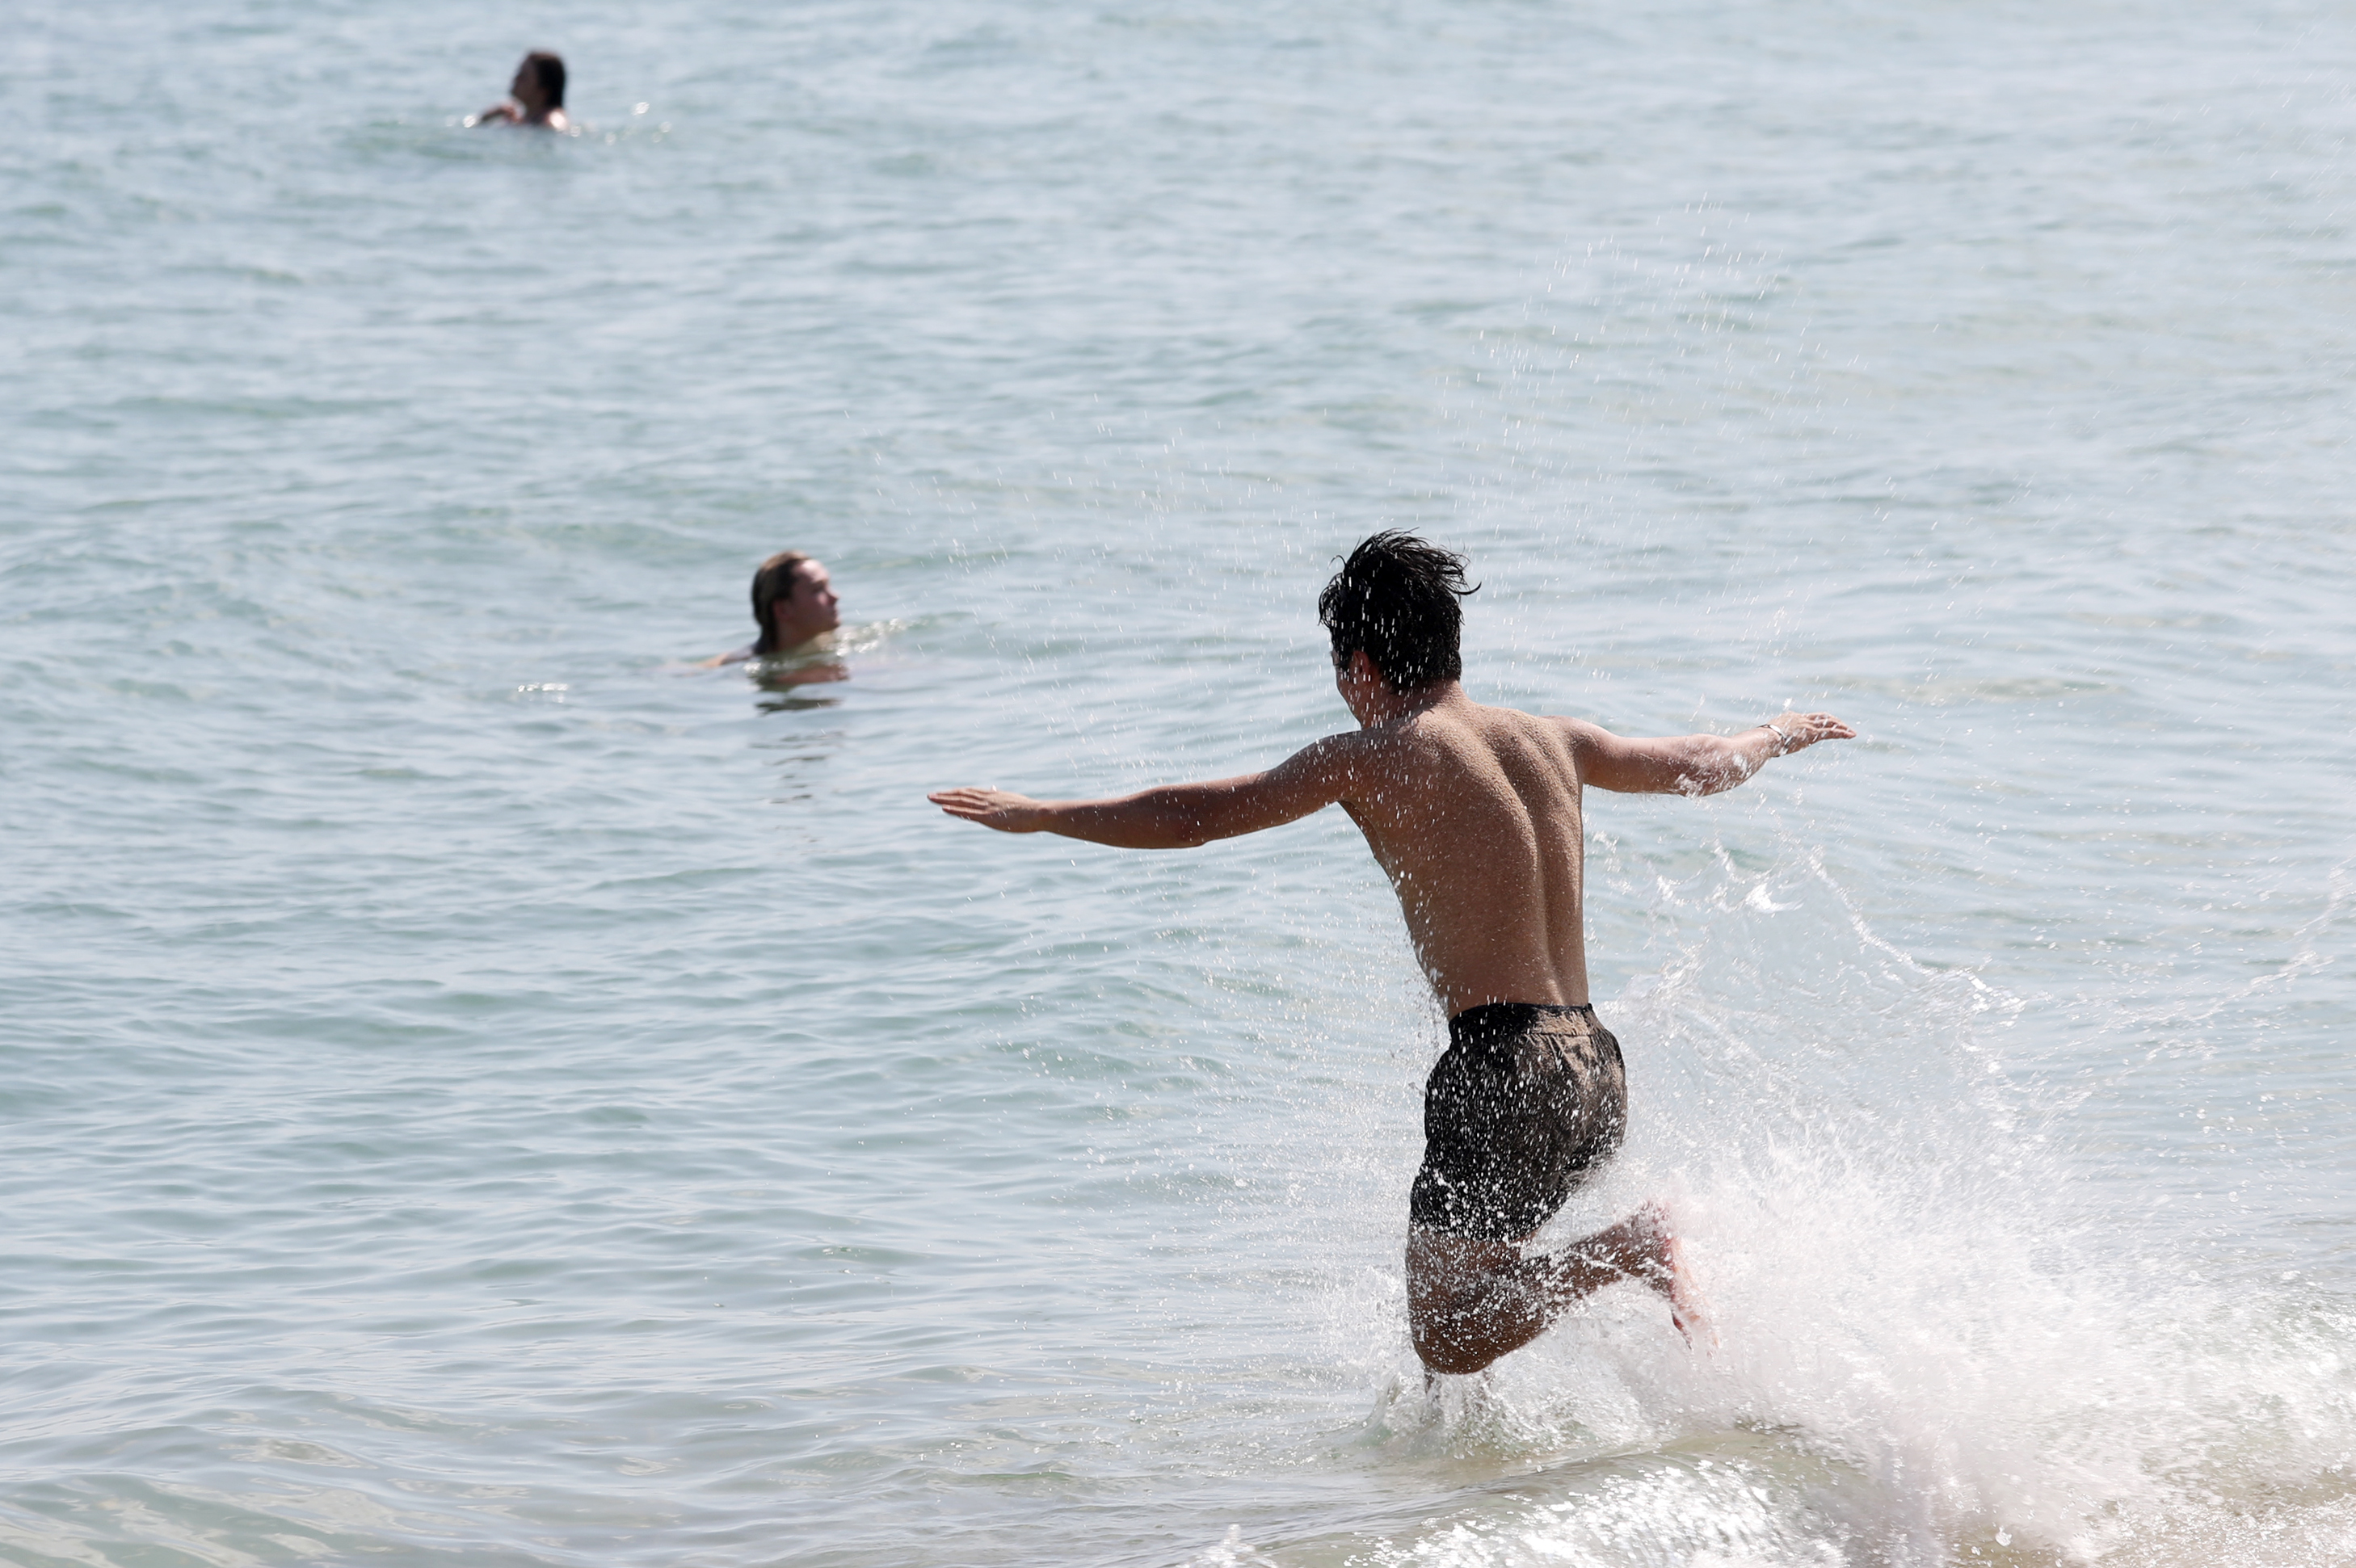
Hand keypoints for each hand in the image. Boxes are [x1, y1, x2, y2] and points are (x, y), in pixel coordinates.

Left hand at [928, 786, 1050, 832]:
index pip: (971, 792)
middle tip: (930, 795)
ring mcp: (987, 808)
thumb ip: (1000, 796)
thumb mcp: (1013, 800)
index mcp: (994, 795)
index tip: (945, 793)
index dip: (957, 793)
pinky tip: (943, 809)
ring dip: (945, 800)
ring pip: (961, 802)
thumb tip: (993, 788)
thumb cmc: (1030, 810)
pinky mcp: (988, 817)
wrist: (1039, 813)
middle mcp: (987, 799)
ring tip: (931, 798)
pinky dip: (954, 810)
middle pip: (962, 795)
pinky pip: (968, 813)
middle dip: (945, 795)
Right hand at [1767, 712, 1855, 752]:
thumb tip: (1760, 747)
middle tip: (1843, 726)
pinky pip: (1831, 732)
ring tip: (1851, 732)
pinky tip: (1851, 735)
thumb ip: (1770, 739)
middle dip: (1834, 721)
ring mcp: (1808, 725)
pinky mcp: (1813, 733)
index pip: (1809, 717)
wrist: (1765, 739)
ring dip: (1842, 727)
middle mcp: (1802, 718)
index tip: (1825, 724)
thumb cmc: (1762, 741)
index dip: (1819, 720)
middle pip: (1823, 716)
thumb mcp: (1767, 737)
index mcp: (1791, 717)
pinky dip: (1843, 733)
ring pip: (1830, 723)